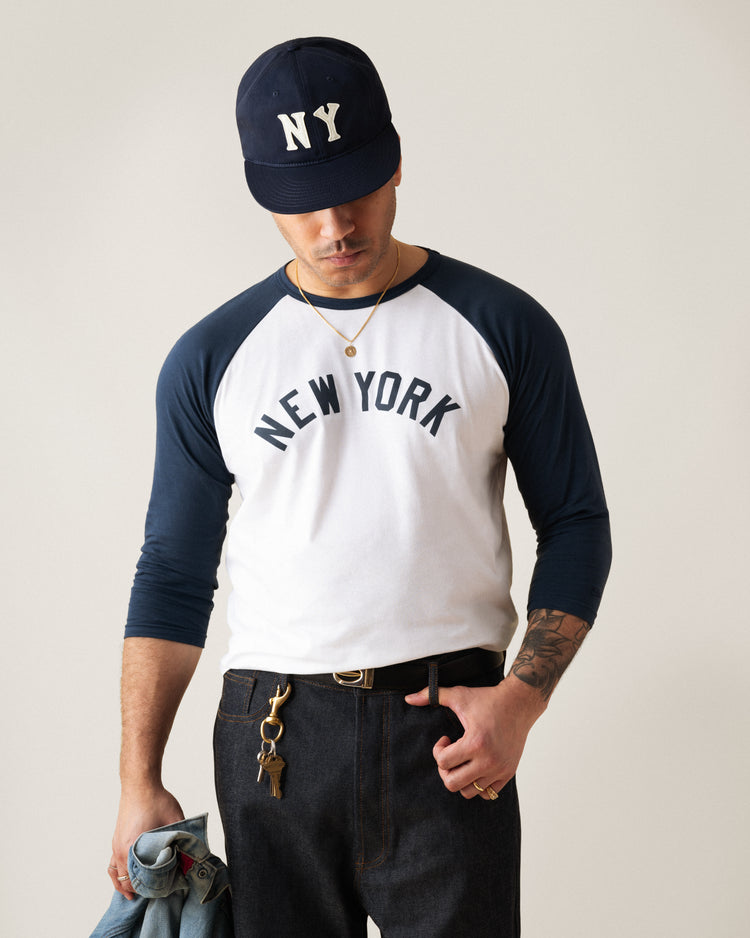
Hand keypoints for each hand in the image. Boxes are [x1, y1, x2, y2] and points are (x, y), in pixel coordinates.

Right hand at [108, 786, 184, 898]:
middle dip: (136, 889)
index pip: (136, 879)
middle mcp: (120, 849)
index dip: (147, 888)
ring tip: (133, 894)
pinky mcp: (116, 839)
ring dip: (123, 884)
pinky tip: (125, 876)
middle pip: (124, 880)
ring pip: (115, 874)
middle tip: (151, 893)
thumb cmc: (155, 799)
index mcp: (132, 847)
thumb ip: (181, 836)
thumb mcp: (174, 818)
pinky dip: (117, 873)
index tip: (160, 890)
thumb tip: (191, 851)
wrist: (139, 784)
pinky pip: (112, 863)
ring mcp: (116, 844)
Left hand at [405, 677, 545, 799]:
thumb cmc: (488, 699)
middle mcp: (489, 760)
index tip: (445, 738)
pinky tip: (476, 766)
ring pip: (469, 792)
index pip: (443, 762)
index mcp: (475, 742)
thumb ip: (432, 695)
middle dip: (445, 770)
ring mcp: (500, 769)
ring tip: (463, 761)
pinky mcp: (508, 773)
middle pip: (453, 783)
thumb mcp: (459, 695)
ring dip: (461, 778)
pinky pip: (488, 794)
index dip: (438, 750)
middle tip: (450, 755)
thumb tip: (408, 698)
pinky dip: (478, 785)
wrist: (519, 703)